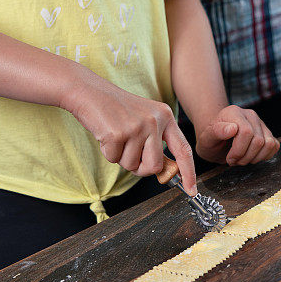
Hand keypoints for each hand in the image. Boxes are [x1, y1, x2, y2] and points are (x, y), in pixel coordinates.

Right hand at [63, 69, 196, 194]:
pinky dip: (108, 152)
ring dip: (121, 158)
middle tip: (129, 153)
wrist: (89, 91)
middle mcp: (155, 120)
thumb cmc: (116, 109)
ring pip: (133, 165)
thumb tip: (164, 172)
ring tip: (116, 137)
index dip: (189, 172)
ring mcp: (137, 126)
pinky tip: (106, 135)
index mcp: (165, 116)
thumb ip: (156, 142)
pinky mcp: (118, 133)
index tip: (191, 190)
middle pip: (155, 166)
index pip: (183, 149)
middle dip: (141, 168)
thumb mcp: (144, 119)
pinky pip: (114, 159)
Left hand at [195, 105, 278, 165]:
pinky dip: (264, 156)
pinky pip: (274, 146)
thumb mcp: (206, 138)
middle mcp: (250, 115)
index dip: (239, 150)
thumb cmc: (211, 139)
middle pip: (258, 140)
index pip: (246, 132)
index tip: (229, 158)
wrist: (217, 140)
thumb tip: (233, 128)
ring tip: (242, 159)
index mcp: (234, 112)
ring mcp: (260, 123)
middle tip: (234, 160)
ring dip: (255, 158)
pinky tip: (251, 157)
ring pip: (269, 144)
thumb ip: (216, 131)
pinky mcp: (267, 133)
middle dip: (245, 157)